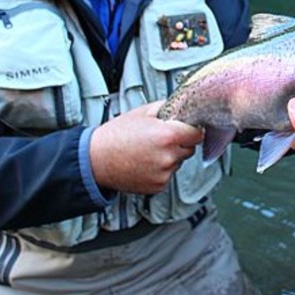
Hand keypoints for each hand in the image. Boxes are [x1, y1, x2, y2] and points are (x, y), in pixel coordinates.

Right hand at [89, 100, 203, 194]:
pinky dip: (160, 170)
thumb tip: (182, 108)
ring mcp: (164, 173)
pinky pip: (167, 175)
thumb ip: (166, 109)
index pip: (198, 134)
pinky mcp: (158, 186)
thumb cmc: (116, 136)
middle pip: (189, 149)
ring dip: (169, 157)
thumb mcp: (142, 112)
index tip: (187, 129)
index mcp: (168, 135)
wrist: (96, 160)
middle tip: (159, 138)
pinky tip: (144, 163)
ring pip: (178, 162)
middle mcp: (168, 156)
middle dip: (180, 143)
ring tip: (147, 151)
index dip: (192, 130)